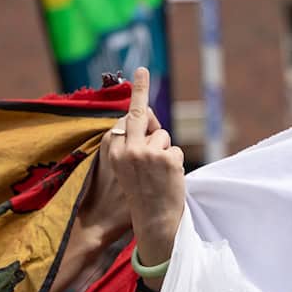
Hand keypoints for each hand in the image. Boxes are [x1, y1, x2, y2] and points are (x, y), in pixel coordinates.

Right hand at [107, 67, 184, 288]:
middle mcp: (128, 150)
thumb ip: (137, 142)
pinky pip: (176, 151)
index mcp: (115, 152)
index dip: (135, 107)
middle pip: (139, 113)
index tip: (137, 76)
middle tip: (142, 69)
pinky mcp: (167, 158)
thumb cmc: (142, 194)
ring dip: (166, 153)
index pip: (126, 121)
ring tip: (159, 175)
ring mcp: (148, 153)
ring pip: (164, 137)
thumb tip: (149, 113)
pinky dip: (176, 164)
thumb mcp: (131, 168)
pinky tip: (169, 180)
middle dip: (140, 89)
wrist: (153, 222)